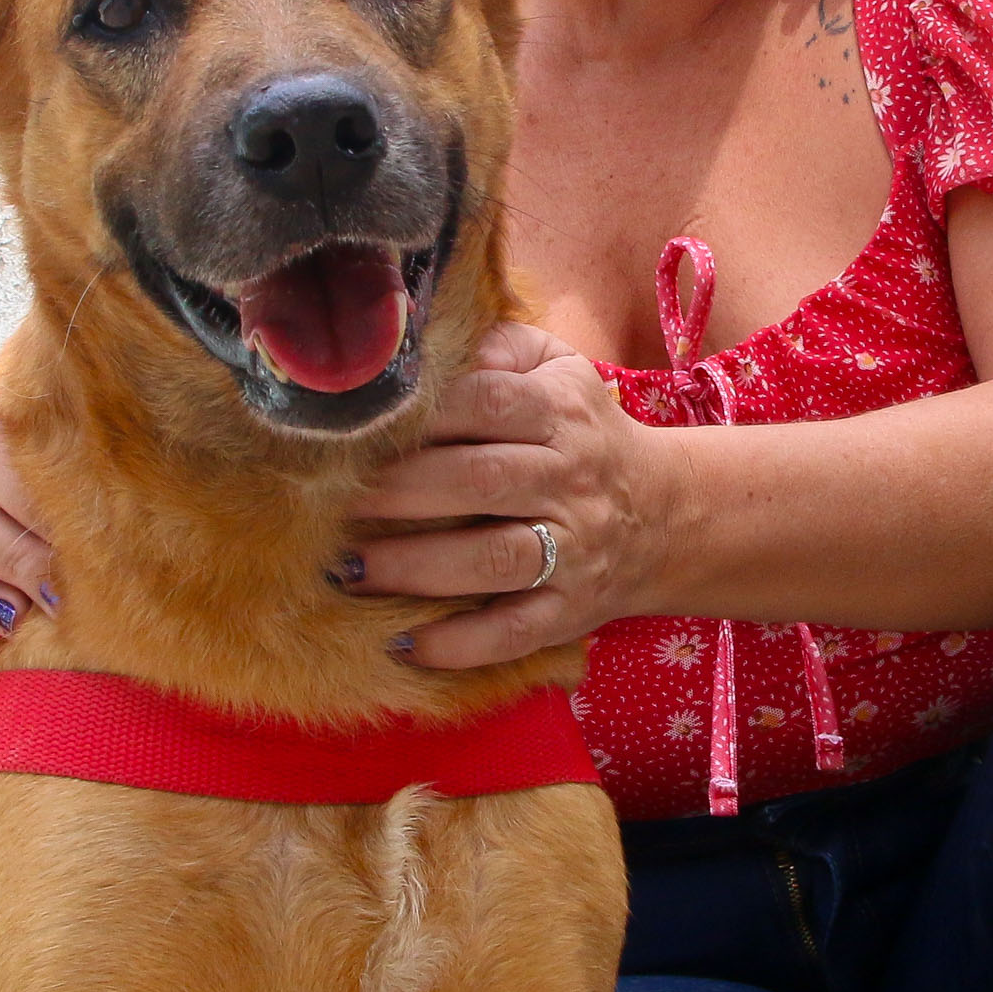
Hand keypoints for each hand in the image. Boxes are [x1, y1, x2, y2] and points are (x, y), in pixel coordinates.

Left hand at [338, 322, 674, 669]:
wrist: (665, 515)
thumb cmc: (583, 435)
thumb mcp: (561, 371)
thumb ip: (502, 346)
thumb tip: (434, 347)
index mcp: (562, 414)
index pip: (490, 402)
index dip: (422, 414)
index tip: (355, 429)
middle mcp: (571, 480)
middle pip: (480, 480)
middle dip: (398, 491)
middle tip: (327, 502)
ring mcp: (575, 550)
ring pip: (494, 558)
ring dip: (416, 567)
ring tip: (349, 570)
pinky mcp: (571, 610)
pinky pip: (516, 631)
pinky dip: (462, 643)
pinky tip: (406, 645)